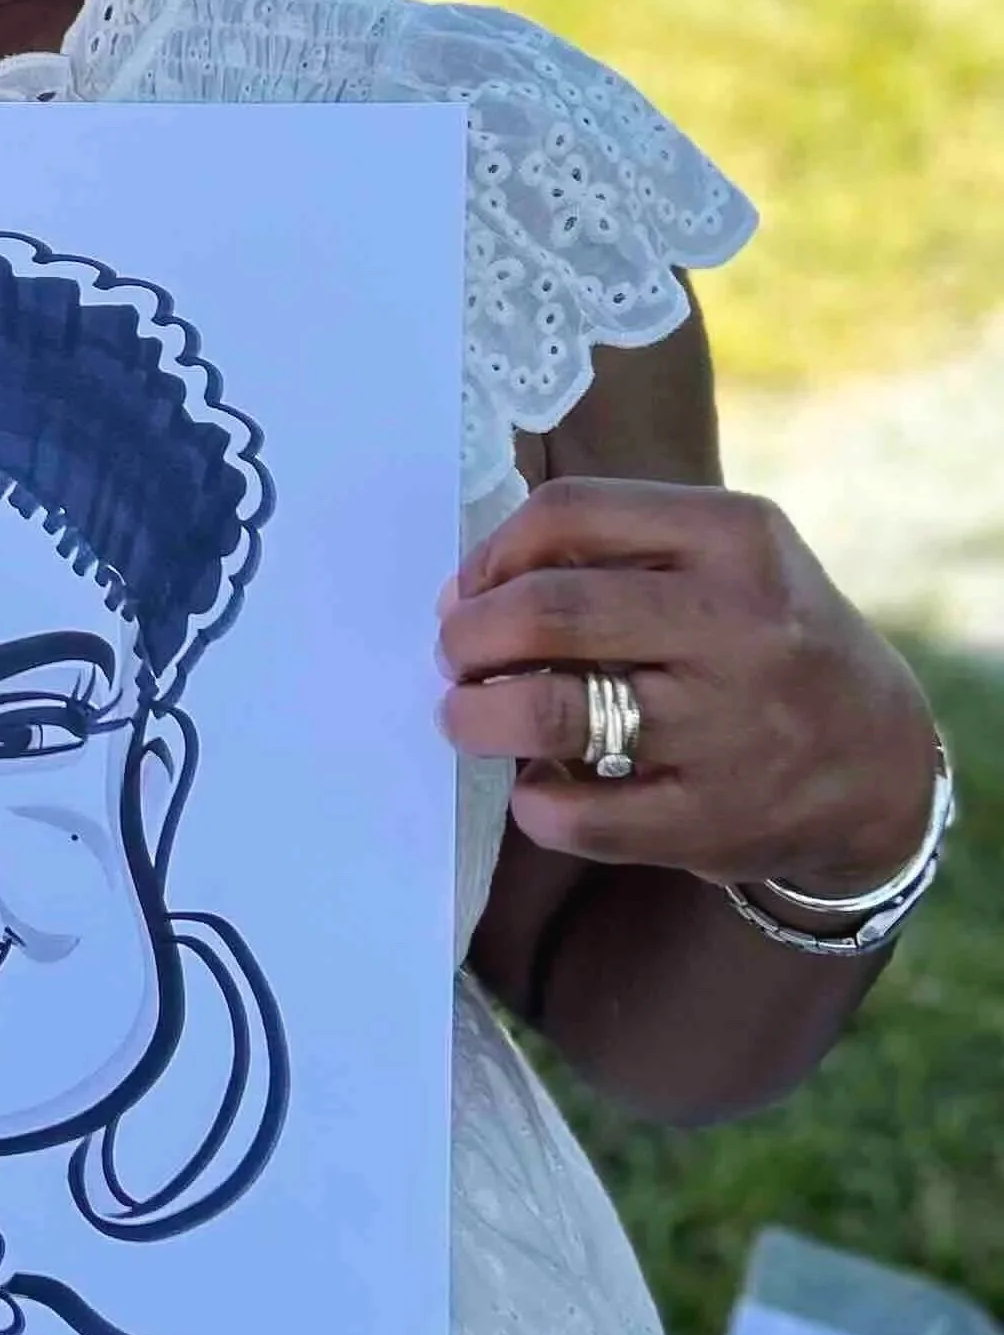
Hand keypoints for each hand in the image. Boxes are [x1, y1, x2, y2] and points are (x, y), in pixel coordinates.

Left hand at [439, 476, 934, 900]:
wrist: (878, 761)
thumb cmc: (765, 641)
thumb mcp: (727, 558)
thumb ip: (618, 550)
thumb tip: (473, 585)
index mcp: (736, 537)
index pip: (570, 513)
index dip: (492, 553)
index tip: (471, 589)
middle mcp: (740, 626)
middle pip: (547, 611)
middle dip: (469, 636)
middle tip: (457, 655)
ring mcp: (729, 729)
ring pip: (550, 715)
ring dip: (476, 716)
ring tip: (465, 716)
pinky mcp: (714, 822)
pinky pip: (580, 817)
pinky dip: (533, 802)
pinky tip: (535, 787)